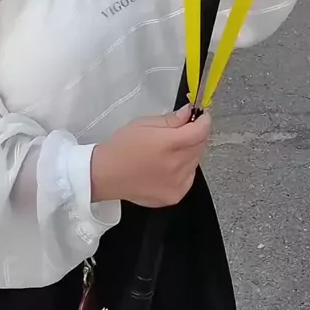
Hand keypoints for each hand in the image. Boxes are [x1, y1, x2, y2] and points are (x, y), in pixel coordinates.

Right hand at [90, 105, 210, 207]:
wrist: (105, 175)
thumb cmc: (122, 146)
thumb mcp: (144, 124)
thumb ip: (171, 119)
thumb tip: (189, 113)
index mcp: (167, 144)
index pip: (200, 132)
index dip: (204, 120)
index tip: (202, 115)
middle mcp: (175, 166)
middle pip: (200, 146)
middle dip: (196, 135)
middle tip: (184, 129)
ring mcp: (177, 184)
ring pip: (196, 161)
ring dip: (190, 152)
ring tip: (172, 150)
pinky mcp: (175, 196)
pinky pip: (189, 177)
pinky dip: (185, 169)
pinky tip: (169, 166)